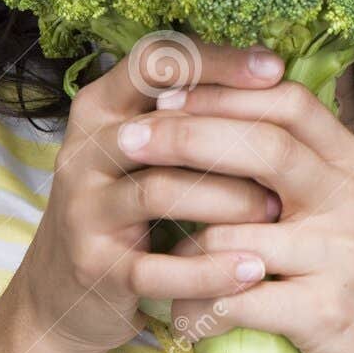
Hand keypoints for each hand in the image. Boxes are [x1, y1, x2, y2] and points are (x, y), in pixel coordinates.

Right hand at [12, 36, 286, 352]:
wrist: (65, 291)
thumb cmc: (127, 204)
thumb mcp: (144, 150)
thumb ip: (189, 114)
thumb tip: (275, 76)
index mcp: (100, 108)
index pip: (154, 63)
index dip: (216, 62)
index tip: (274, 70)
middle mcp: (84, 151)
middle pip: (162, 127)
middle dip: (233, 140)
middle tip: (289, 158)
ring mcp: (84, 210)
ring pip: (160, 191)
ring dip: (228, 202)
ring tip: (275, 212)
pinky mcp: (95, 268)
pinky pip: (158, 269)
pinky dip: (210, 270)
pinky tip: (253, 270)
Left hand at [133, 76, 353, 352]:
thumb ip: (307, 165)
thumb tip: (226, 117)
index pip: (288, 102)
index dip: (223, 93)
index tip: (166, 94)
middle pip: (262, 146)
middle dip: (185, 137)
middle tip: (127, 139)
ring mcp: (343, 255)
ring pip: (235, 230)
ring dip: (181, 247)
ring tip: (152, 257)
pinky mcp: (327, 312)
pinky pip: (236, 299)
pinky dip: (198, 308)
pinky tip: (183, 314)